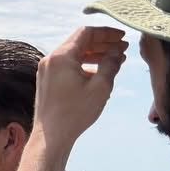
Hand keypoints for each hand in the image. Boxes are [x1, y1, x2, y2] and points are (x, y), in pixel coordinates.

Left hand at [35, 26, 127, 146]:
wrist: (51, 137)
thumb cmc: (75, 113)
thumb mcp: (101, 86)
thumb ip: (111, 64)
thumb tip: (117, 52)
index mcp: (61, 57)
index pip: (86, 33)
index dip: (107, 33)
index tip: (122, 37)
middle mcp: (50, 60)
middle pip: (80, 42)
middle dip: (103, 44)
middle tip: (122, 48)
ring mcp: (46, 71)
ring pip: (74, 55)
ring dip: (96, 55)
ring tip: (116, 60)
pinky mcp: (47, 82)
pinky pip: (68, 66)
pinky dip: (84, 65)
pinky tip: (100, 73)